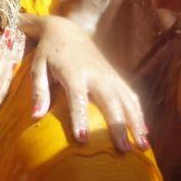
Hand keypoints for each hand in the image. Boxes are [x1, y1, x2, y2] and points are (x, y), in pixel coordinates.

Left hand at [29, 15, 147, 150]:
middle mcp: (96, 74)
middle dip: (119, 126)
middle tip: (125, 150)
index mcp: (73, 72)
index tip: (83, 139)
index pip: (78, 98)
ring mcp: (109, 74)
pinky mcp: (115, 76)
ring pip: (126, 100)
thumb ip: (38, 91)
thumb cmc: (48, 52)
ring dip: (136, 123)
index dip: (80, 118)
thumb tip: (36, 116)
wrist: (66, 30)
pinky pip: (131, 96)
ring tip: (143, 147)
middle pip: (110, 102)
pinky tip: (144, 131)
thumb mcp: (37, 67)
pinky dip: (139, 113)